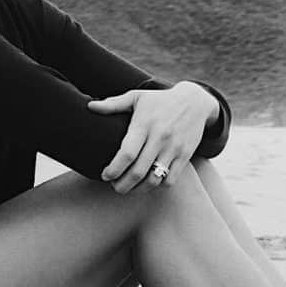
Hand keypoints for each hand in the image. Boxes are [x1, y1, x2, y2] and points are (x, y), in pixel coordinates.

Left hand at [87, 81, 219, 193]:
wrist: (195, 101)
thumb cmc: (159, 100)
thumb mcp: (137, 97)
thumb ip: (114, 104)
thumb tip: (90, 106)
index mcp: (145, 123)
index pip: (127, 153)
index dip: (114, 169)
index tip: (105, 175)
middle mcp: (160, 137)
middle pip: (138, 171)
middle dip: (122, 184)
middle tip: (114, 186)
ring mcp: (174, 148)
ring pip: (154, 179)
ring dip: (138, 189)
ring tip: (129, 188)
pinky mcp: (185, 156)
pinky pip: (170, 180)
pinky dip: (157, 186)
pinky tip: (147, 183)